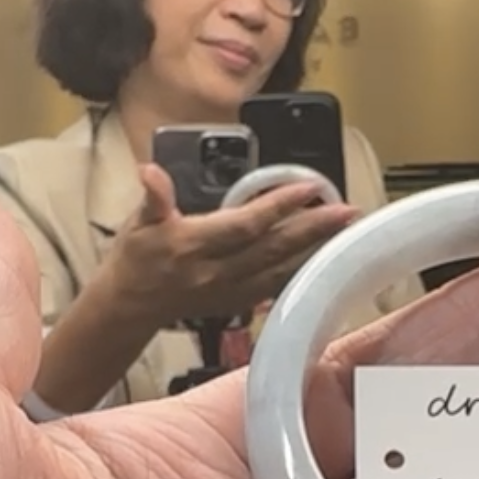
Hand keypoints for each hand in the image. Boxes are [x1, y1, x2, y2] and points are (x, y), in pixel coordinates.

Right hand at [112, 165, 360, 326]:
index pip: (244, 225)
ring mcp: (230, 291)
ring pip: (281, 269)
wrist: (130, 307)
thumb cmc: (136, 259)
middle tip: (348, 210)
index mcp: (192, 246)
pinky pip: (278, 286)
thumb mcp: (138, 222)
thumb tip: (150, 172)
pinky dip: (304, 272)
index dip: (278, 206)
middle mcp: (216, 272)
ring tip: (347, 230)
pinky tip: (327, 259)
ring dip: (317, 250)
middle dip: (314, 229)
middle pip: (274, 249)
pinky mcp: (238, 302)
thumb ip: (153, 197)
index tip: (310, 188)